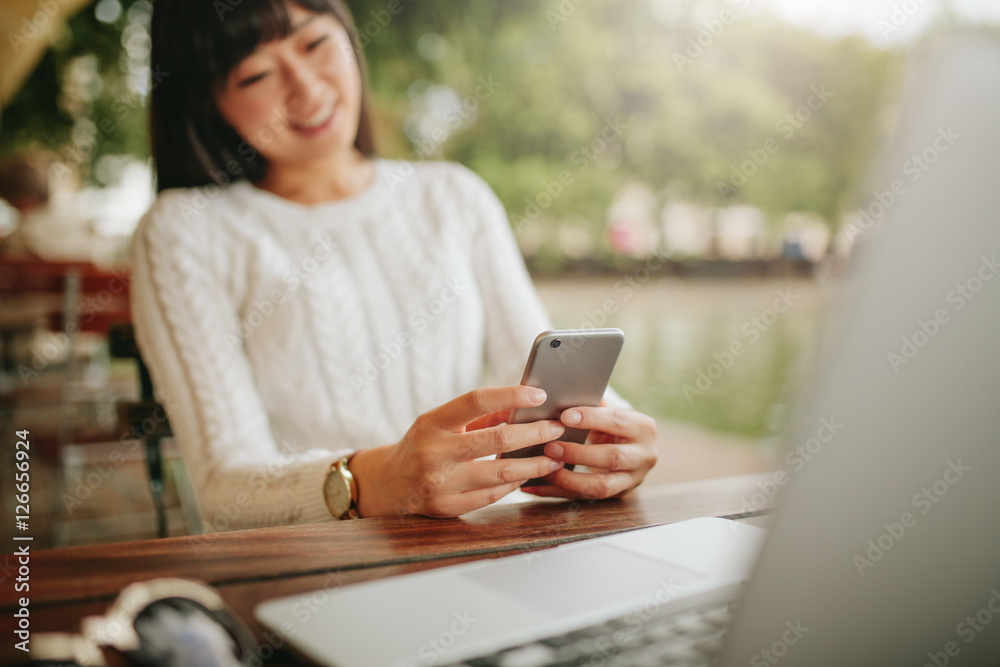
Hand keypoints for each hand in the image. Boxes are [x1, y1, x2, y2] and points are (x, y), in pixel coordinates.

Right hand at [348, 386, 565, 517]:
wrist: (389, 483)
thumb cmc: (423, 444)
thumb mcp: (441, 422)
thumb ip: (479, 416)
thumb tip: (522, 406)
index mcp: (432, 422)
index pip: (477, 401)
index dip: (511, 395)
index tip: (539, 394)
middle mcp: (435, 452)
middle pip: (497, 440)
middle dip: (535, 433)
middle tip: (557, 427)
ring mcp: (440, 483)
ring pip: (500, 473)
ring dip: (534, 464)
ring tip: (554, 456)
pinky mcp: (447, 507)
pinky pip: (491, 495)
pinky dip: (514, 484)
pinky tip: (529, 475)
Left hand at [520, 403, 656, 500]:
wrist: (634, 448)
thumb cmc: (615, 425)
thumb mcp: (611, 411)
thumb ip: (592, 406)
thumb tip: (558, 397)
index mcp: (643, 428)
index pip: (616, 421)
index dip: (591, 419)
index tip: (564, 417)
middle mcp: (643, 456)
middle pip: (612, 458)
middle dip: (579, 454)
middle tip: (549, 447)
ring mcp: (632, 480)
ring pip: (601, 486)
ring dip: (569, 479)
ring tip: (544, 470)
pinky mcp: (617, 496)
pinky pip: (585, 498)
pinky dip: (558, 493)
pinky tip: (535, 488)